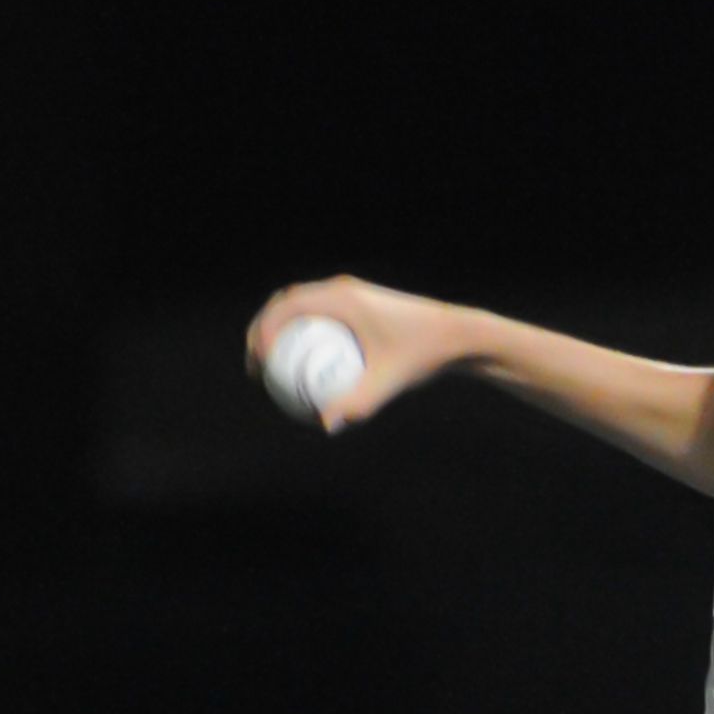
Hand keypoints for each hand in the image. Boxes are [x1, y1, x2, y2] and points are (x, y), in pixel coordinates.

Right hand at [244, 275, 457, 433]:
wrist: (457, 335)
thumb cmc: (425, 354)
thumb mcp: (390, 380)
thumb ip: (359, 402)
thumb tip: (327, 425)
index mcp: (342, 296)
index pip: (287, 306)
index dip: (264, 331)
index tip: (261, 365)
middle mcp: (341, 289)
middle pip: (285, 304)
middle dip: (262, 332)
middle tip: (256, 370)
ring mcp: (349, 294)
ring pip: (299, 307)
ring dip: (278, 331)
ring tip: (270, 368)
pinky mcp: (357, 305)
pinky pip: (318, 315)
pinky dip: (302, 335)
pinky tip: (302, 367)